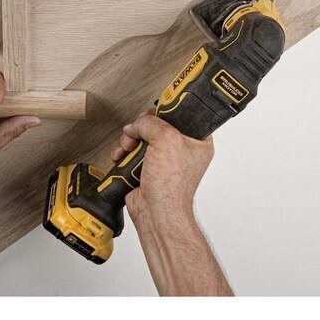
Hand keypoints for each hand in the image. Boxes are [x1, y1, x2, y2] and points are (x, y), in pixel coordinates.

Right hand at [111, 111, 213, 229]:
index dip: (167, 110)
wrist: (155, 211)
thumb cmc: (171, 185)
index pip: (183, 115)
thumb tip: (136, 125)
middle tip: (138, 132)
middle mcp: (181, 149)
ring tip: (128, 148)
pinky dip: (124, 152)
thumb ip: (150, 123)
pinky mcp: (148, 167)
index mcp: (197, 141)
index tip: (156, 108)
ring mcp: (164, 159)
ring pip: (142, 137)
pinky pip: (133, 151)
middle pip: (157, 124)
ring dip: (130, 140)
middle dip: (142, 127)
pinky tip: (121, 156)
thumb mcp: (166, 140)